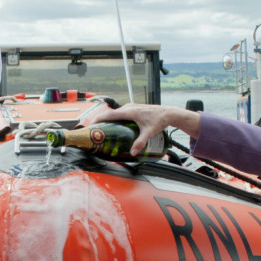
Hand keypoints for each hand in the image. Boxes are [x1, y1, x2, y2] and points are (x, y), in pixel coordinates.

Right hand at [82, 103, 200, 156]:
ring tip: (103, 129)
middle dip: (101, 121)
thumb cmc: (159, 121)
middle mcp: (128, 107)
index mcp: (129, 111)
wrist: (168, 113)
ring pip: (116, 113)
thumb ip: (140, 143)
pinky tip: (116, 127)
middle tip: (95, 130)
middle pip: (111, 114)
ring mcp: (131, 107)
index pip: (110, 114)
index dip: (99, 118)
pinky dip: (115, 119)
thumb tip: (132, 153)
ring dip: (108, 120)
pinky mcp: (133, 109)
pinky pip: (121, 113)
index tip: (91, 124)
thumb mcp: (148, 133)